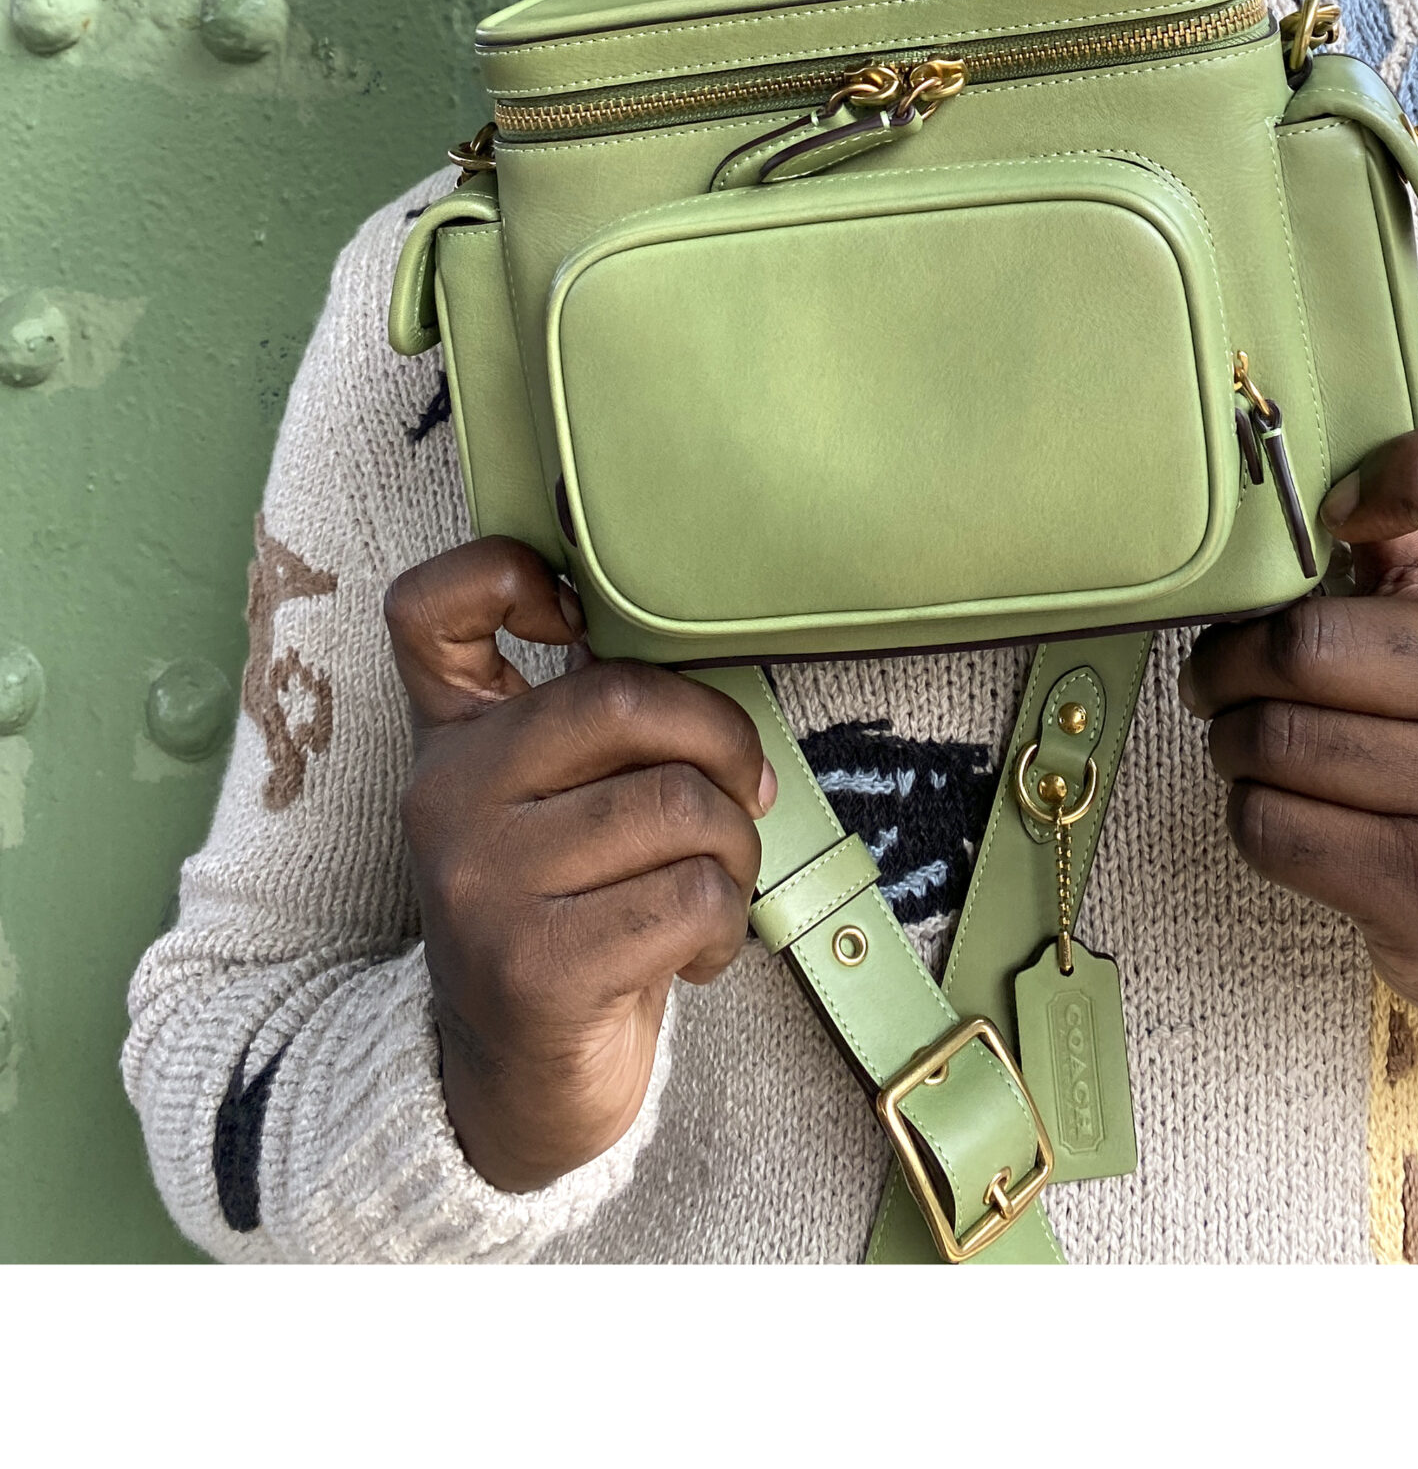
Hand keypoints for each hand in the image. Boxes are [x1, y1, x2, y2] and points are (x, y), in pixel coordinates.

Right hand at [385, 539, 774, 1191]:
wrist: (515, 1088)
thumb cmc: (570, 913)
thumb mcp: (554, 804)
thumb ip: (590, 719)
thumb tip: (715, 646)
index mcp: (452, 739)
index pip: (430, 606)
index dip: (506, 572)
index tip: (583, 618)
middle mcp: (446, 799)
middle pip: (621, 698)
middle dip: (722, 740)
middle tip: (745, 793)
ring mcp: (481, 885)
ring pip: (678, 805)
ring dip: (735, 850)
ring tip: (716, 888)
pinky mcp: (532, 968)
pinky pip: (690, 896)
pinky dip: (726, 923)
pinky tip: (698, 952)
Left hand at [1180, 430, 1417, 1039]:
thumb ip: (1407, 561)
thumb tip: (1306, 511)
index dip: (1409, 472)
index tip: (1334, 518)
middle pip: (1309, 643)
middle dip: (1231, 660)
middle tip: (1218, 674)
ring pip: (1276, 739)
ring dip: (1229, 739)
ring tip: (1243, 741)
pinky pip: (1272, 825)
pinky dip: (1246, 810)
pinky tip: (1275, 805)